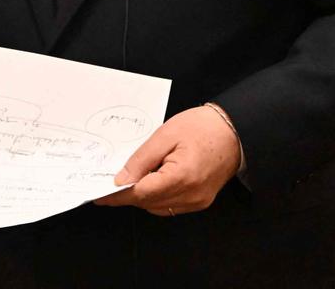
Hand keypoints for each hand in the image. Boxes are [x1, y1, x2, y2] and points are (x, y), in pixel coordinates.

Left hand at [93, 105, 241, 216]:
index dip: (117, 195)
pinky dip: (157, 197)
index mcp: (182, 177)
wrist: (234, 130)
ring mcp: (197, 201)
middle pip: (148, 203)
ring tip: (133, 178)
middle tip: (110, 183)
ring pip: (158, 207)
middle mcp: (191, 195)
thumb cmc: (203, 127)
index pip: (141, 194)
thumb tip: (121, 180)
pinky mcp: (200, 201)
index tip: (99, 195)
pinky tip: (153, 181)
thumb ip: (141, 160)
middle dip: (128, 194)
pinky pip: (170, 206)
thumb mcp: (166, 134)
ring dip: (142, 196)